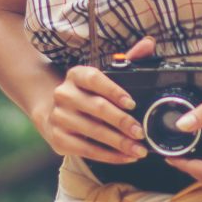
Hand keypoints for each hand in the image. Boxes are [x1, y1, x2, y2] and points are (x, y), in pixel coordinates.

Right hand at [33, 36, 155, 164]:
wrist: (53, 111)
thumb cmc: (87, 94)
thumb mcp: (103, 76)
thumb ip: (128, 60)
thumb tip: (148, 44)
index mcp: (76, 75)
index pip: (94, 79)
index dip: (114, 91)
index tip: (132, 103)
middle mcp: (64, 94)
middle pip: (97, 108)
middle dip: (122, 122)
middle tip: (141, 132)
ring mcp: (59, 117)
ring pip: (93, 132)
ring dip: (119, 143)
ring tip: (139, 149)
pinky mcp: (58, 139)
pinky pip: (87, 150)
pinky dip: (109, 156)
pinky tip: (125, 157)